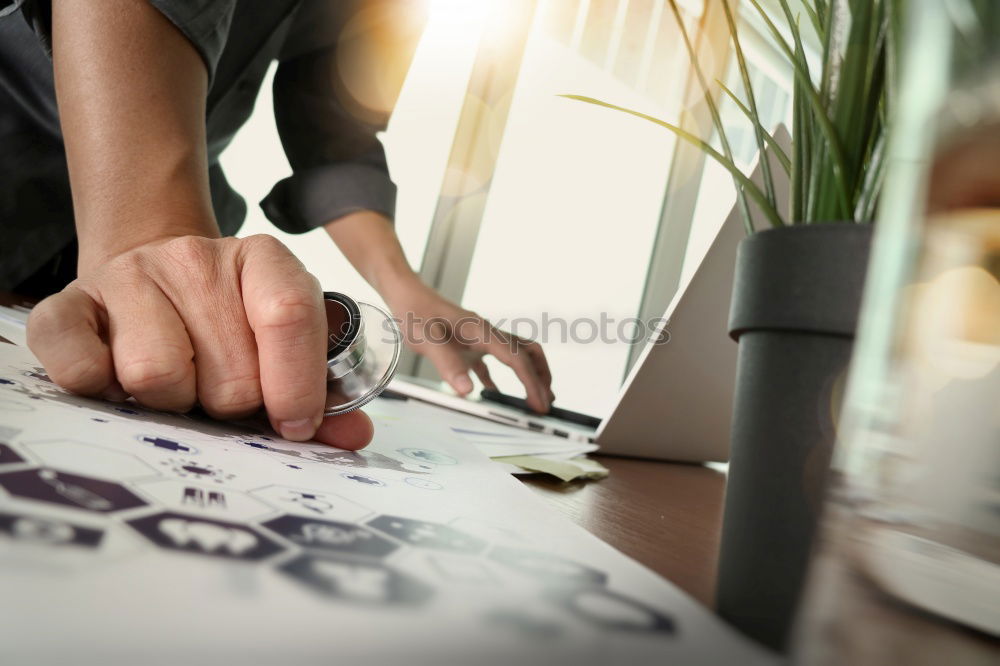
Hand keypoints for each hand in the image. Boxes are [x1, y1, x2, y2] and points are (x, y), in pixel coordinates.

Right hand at [26, 234, 372, 449]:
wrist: (150, 276)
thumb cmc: (227, 326)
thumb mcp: (283, 345)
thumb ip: (322, 393)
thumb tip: (354, 439)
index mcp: (262, 260)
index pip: (288, 315)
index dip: (297, 385)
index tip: (293, 425)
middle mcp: (192, 258)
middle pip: (229, 374)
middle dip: (230, 404)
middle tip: (220, 391)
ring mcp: (126, 277)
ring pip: (156, 376)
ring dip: (171, 403)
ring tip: (176, 385)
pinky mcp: (66, 307)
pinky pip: (79, 368)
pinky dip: (99, 392)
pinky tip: (118, 384)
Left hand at [384, 279, 553, 412]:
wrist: (407, 294)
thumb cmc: (415, 313)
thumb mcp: (427, 340)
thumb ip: (447, 364)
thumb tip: (467, 389)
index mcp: (482, 331)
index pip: (517, 359)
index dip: (531, 382)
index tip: (539, 403)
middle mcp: (486, 333)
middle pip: (528, 352)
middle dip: (542, 376)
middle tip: (547, 401)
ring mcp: (479, 338)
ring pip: (516, 354)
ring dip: (529, 374)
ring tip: (534, 396)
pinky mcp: (469, 343)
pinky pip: (493, 360)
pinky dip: (502, 377)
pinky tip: (495, 391)